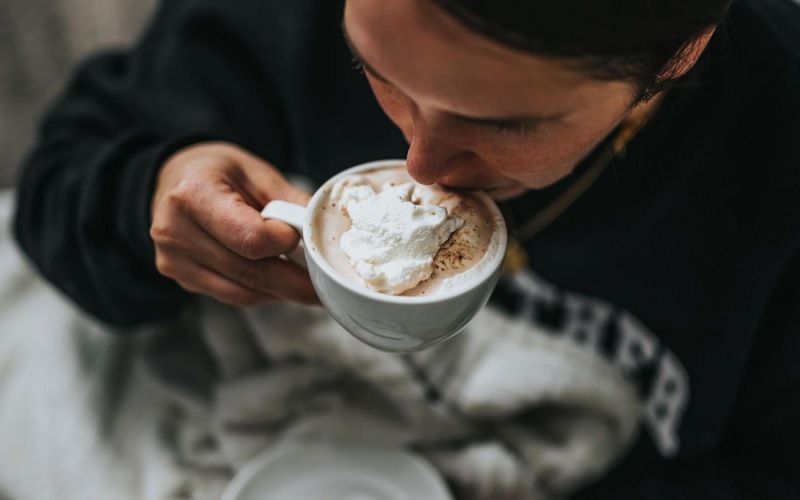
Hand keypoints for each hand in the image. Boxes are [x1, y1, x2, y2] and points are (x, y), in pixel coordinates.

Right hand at [150, 141, 318, 305]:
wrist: (174, 180)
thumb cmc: (215, 171)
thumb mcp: (255, 172)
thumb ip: (288, 201)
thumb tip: (321, 228)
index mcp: (193, 195)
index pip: (251, 238)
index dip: (284, 242)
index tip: (299, 236)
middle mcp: (175, 231)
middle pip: (250, 272)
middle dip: (294, 282)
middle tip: (324, 282)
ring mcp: (173, 260)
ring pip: (244, 292)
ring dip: (281, 291)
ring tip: (304, 282)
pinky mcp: (181, 278)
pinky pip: (232, 295)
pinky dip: (261, 292)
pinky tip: (277, 282)